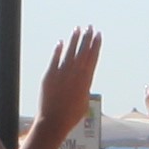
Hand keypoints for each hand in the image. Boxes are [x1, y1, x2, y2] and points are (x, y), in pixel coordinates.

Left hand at [38, 25, 107, 147]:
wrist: (54, 121)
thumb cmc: (71, 116)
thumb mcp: (84, 101)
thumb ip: (84, 88)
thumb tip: (84, 81)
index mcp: (86, 80)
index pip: (92, 57)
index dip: (96, 45)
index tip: (98, 35)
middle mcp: (75, 74)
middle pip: (82, 52)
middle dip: (87, 38)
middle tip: (90, 27)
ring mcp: (61, 73)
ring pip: (69, 52)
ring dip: (74, 40)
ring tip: (77, 29)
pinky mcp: (49, 75)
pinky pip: (54, 59)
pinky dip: (58, 50)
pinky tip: (61, 42)